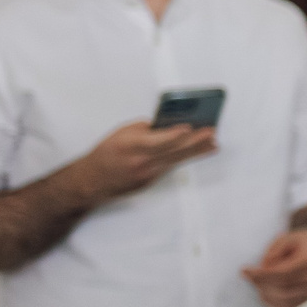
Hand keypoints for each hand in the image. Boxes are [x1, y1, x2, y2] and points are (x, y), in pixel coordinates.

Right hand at [72, 121, 214, 203]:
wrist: (92, 180)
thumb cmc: (106, 152)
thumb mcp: (121, 133)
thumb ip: (145, 128)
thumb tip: (168, 125)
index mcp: (130, 145)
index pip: (156, 140)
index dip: (173, 135)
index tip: (189, 127)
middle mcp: (140, 161)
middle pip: (172, 150)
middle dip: (194, 141)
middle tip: (211, 132)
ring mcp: (147, 173)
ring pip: (176, 159)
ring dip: (196, 151)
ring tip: (213, 143)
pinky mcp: (151, 181)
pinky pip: (171, 166)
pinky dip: (184, 158)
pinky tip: (198, 152)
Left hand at [242, 227, 306, 306]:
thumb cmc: (300, 242)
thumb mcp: (285, 238)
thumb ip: (273, 252)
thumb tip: (263, 270)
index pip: (284, 273)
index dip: (262, 275)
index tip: (244, 271)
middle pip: (284, 289)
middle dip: (261, 284)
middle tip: (249, 276)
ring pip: (285, 300)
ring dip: (266, 294)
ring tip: (257, 283)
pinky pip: (289, 306)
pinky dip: (273, 303)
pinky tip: (264, 292)